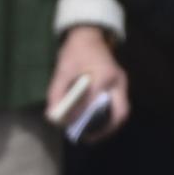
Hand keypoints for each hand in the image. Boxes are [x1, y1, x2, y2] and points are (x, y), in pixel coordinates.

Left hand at [45, 26, 129, 141]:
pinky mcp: (120, 87)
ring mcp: (122, 84)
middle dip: (106, 128)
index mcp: (105, 74)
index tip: (71, 125)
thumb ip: (57, 91)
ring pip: (121, 111)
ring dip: (108, 125)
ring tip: (90, 135)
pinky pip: (117, 106)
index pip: (96, 99)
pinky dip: (107, 117)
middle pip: (120, 111)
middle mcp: (118, 81)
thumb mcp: (62, 69)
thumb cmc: (75, 52)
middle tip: (89, 138)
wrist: (89, 36)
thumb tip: (52, 115)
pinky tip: (93, 123)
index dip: (84, 113)